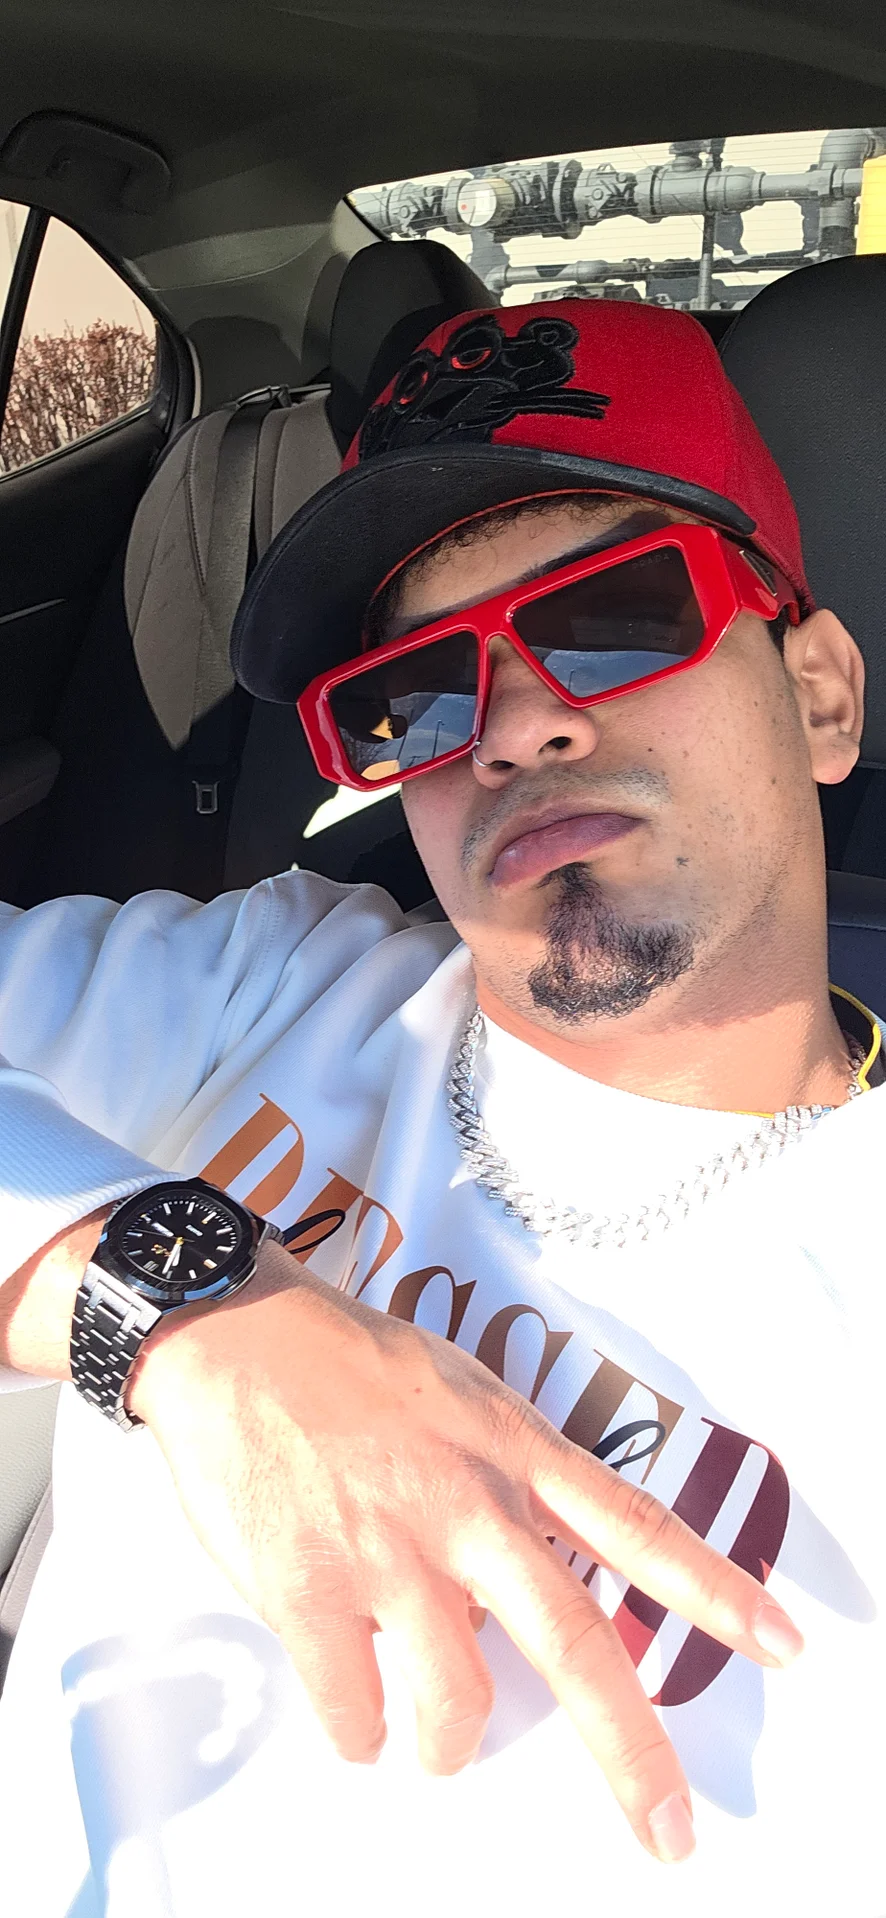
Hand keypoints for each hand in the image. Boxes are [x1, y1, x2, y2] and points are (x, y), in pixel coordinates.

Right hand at [130, 1240, 803, 1864]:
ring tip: (434, 1742)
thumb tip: (512, 1591)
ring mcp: (389, 1552)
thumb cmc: (344, 1361)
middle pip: (574, 1643)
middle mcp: (466, 1506)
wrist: (232, 1333)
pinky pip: (354, 1714)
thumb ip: (504, 1480)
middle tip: (668, 1831)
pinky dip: (360, 1732)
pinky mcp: (309, 1589)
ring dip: (449, 1745)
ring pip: (457, 1704)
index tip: (782, 1643)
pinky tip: (353, 1708)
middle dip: (630, 1753)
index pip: (633, 1525)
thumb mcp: (459, 1392)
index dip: (712, 1590)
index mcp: (511, 1450)